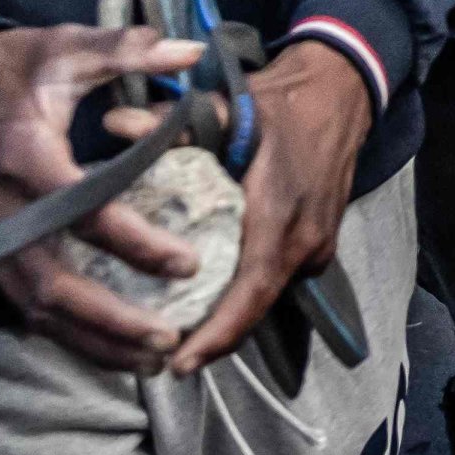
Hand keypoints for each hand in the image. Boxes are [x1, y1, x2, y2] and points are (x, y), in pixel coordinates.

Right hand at [0, 25, 207, 372]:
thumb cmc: (8, 68)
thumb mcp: (63, 46)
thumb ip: (126, 50)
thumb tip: (191, 51)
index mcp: (23, 154)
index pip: (84, 211)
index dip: (135, 243)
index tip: (187, 264)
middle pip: (54, 282)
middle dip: (112, 319)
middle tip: (169, 337)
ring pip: (34, 307)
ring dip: (90, 340)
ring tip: (147, 358)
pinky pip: (19, 304)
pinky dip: (62, 332)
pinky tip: (105, 347)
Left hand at [167, 40, 374, 374]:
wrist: (342, 89)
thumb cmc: (284, 99)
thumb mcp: (229, 106)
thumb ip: (172, 123)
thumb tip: (111, 124)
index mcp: (281, 213)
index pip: (249, 293)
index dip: (215, 335)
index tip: (178, 365)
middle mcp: (305, 240)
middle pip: (254, 307)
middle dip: (212, 339)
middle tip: (162, 358)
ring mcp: (318, 245)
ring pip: (266, 295)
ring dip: (228, 316)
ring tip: (180, 333)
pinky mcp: (321, 242)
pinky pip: (277, 278)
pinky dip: (245, 291)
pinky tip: (211, 292)